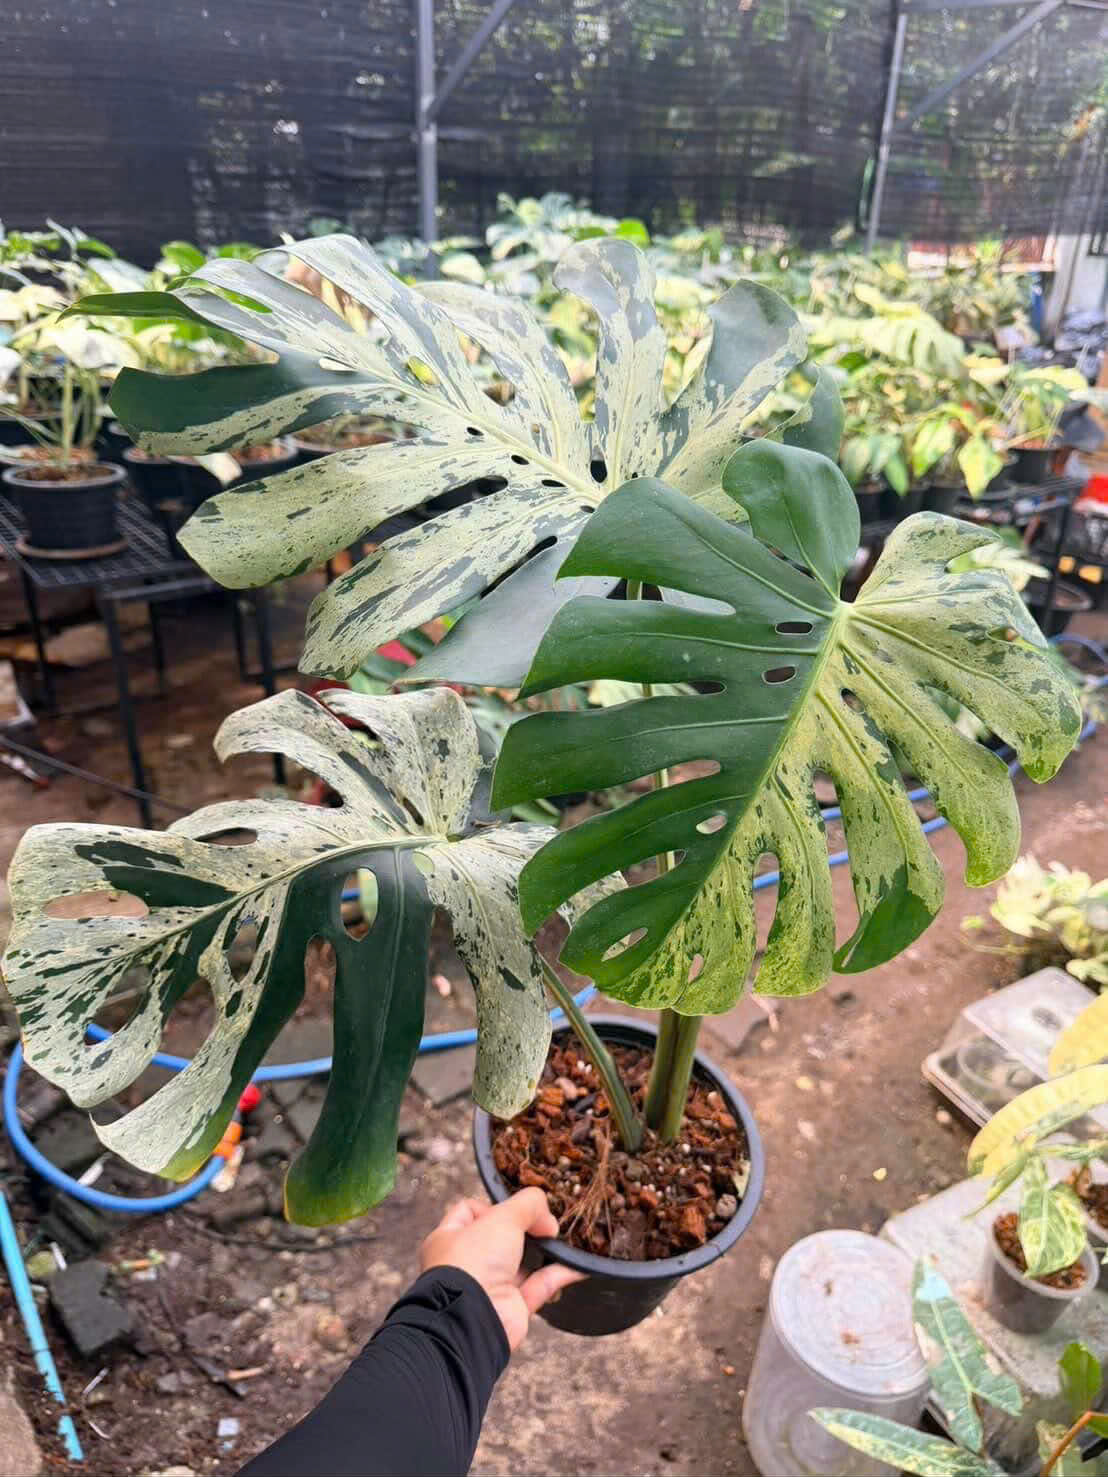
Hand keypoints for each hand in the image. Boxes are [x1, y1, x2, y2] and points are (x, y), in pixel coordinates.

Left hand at [420, 1188, 584, 1350]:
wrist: (473, 1318)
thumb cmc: (473, 1261)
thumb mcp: (502, 1216)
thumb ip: (528, 1205)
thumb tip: (547, 1219)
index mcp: (451, 1238)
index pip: (470, 1211)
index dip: (494, 1205)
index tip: (515, 1207)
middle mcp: (468, 1262)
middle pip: (501, 1237)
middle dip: (525, 1228)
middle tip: (545, 1221)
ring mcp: (490, 1286)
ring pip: (523, 1262)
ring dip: (544, 1251)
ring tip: (563, 1237)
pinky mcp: (512, 1307)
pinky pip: (540, 1286)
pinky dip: (559, 1274)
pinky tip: (578, 1264)